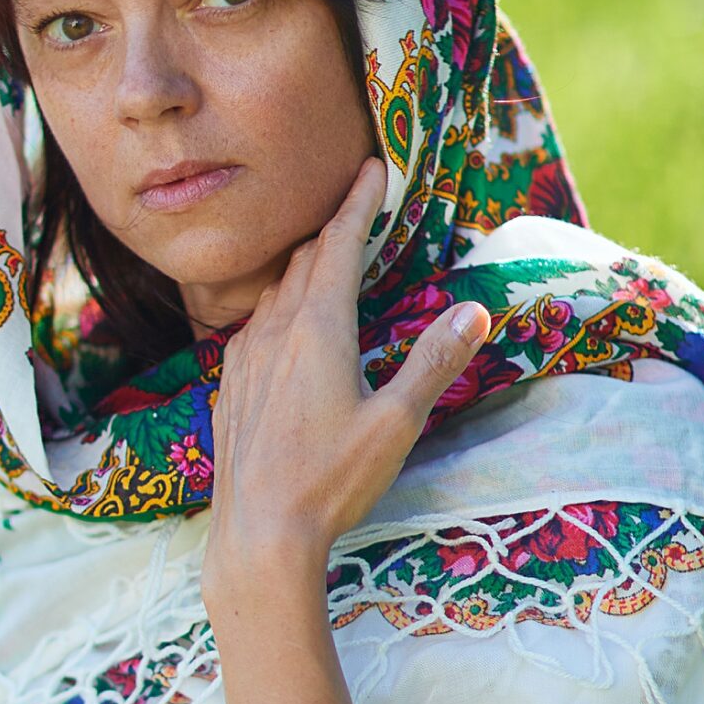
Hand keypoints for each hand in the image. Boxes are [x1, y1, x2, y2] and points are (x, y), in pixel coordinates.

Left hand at [203, 155, 488, 609]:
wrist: (258, 536)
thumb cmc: (331, 481)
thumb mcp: (397, 423)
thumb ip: (433, 362)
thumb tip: (474, 311)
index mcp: (317, 329)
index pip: (338, 244)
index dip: (358, 202)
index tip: (372, 167)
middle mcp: (273, 332)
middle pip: (304, 262)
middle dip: (334, 230)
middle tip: (359, 210)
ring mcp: (243, 360)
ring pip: (275, 294)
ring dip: (305, 270)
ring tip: (330, 265)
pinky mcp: (229, 389)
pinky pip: (254, 330)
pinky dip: (280, 310)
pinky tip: (288, 332)